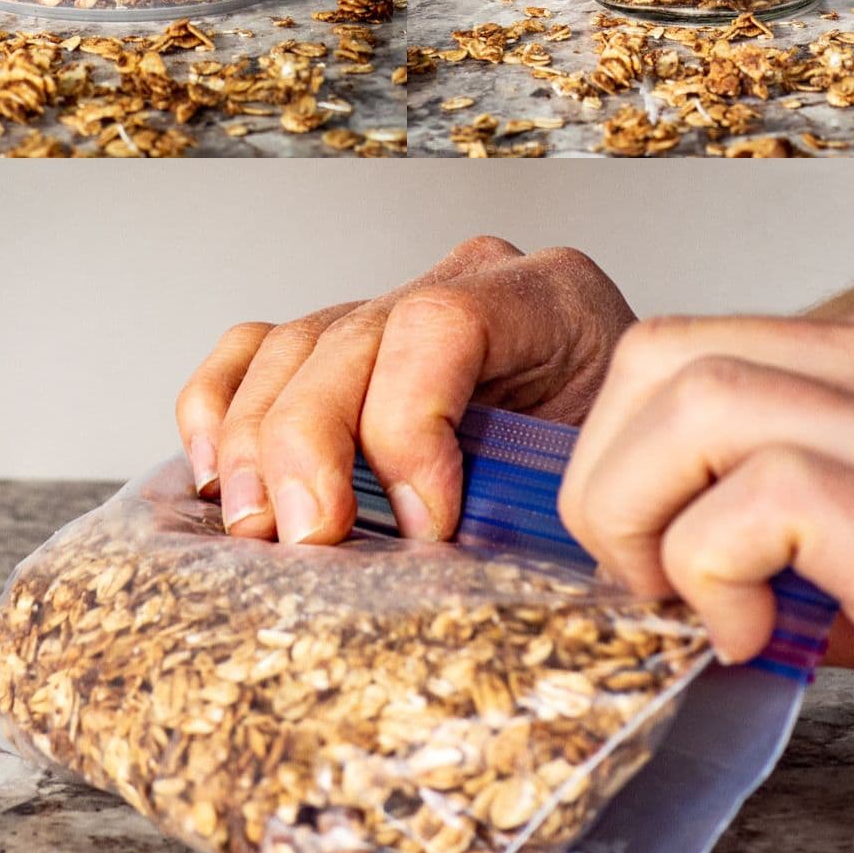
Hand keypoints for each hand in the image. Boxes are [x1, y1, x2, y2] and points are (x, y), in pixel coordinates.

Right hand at [177, 235, 634, 546]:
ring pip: (292, 346)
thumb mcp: (609, 478)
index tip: (421, 524)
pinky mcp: (344, 341)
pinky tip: (217, 466)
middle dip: (313, 446)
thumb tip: (443, 570)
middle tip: (309, 538)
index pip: (441, 324)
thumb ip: (537, 502)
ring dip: (257, 442)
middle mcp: (466, 282)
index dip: (408, 423)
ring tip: (256, 526)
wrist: (636, 447)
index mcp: (549, 298)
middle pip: (349, 337)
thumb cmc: (621, 468)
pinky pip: (256, 349)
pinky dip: (222, 405)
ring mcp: (396, 304)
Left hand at [557, 281, 853, 745]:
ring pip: (691, 400)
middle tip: (640, 571)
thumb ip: (811, 508)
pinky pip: (753, 497)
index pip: (697, 340)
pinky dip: (709, 569)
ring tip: (686, 601)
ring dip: (639, 513)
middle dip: (608, 470)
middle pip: (666, 353)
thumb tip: (679, 545)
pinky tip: (754, 636)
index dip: (631, 443)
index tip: (646, 538)